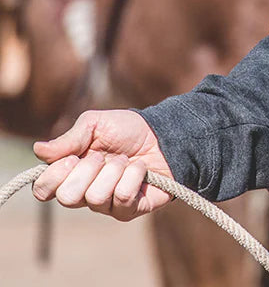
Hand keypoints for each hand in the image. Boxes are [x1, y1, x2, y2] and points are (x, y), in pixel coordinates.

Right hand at [32, 109, 174, 220]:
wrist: (164, 134)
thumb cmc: (128, 129)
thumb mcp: (97, 124)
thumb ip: (69, 138)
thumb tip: (37, 150)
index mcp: (69, 173)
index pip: (43, 190)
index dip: (55, 175)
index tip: (73, 157)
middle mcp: (83, 193)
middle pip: (67, 198)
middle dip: (89, 169)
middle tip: (104, 156)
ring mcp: (105, 205)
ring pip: (96, 197)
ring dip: (115, 170)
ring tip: (126, 160)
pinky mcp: (127, 211)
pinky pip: (122, 198)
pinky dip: (133, 175)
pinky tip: (140, 169)